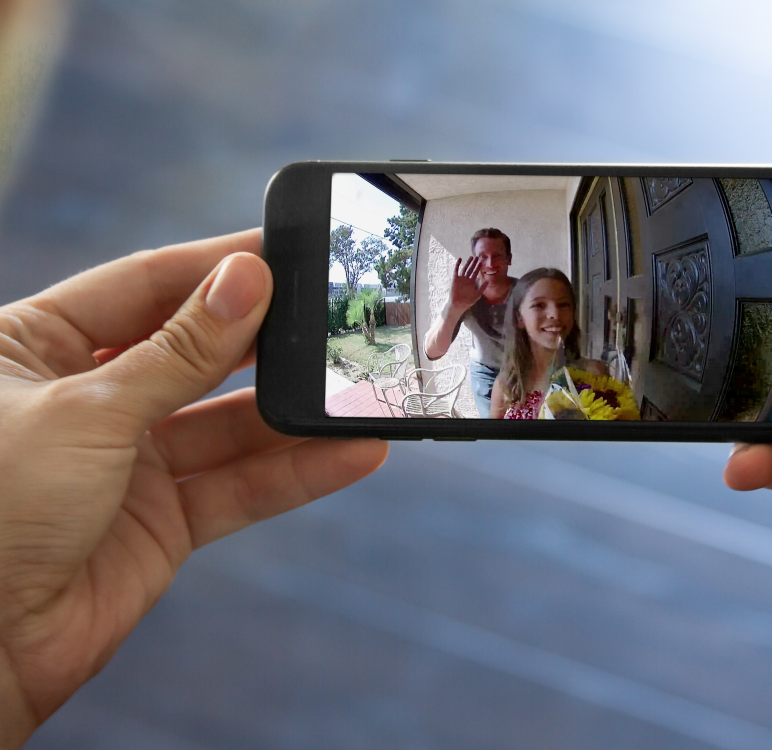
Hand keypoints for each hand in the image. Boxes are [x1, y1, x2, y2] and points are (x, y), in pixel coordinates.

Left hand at [0, 229, 387, 747]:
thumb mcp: (86, 410)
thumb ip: (178, 351)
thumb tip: (245, 281)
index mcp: (34, 345)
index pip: (143, 284)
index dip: (215, 267)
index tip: (283, 250)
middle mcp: (84, 397)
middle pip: (194, 352)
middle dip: (264, 338)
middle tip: (333, 316)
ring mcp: (126, 460)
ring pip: (226, 424)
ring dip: (293, 413)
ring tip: (356, 389)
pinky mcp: (162, 521)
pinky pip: (239, 487)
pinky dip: (295, 473)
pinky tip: (348, 452)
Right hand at [449, 256, 482, 311]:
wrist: (458, 304)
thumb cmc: (467, 301)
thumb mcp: (477, 294)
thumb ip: (482, 287)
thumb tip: (488, 280)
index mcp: (471, 282)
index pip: (476, 272)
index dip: (478, 267)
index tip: (482, 261)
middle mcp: (466, 279)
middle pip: (470, 269)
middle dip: (474, 263)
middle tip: (477, 257)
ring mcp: (460, 278)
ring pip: (464, 268)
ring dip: (467, 263)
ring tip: (471, 257)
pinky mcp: (455, 278)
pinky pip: (456, 270)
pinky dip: (457, 264)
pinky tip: (460, 259)